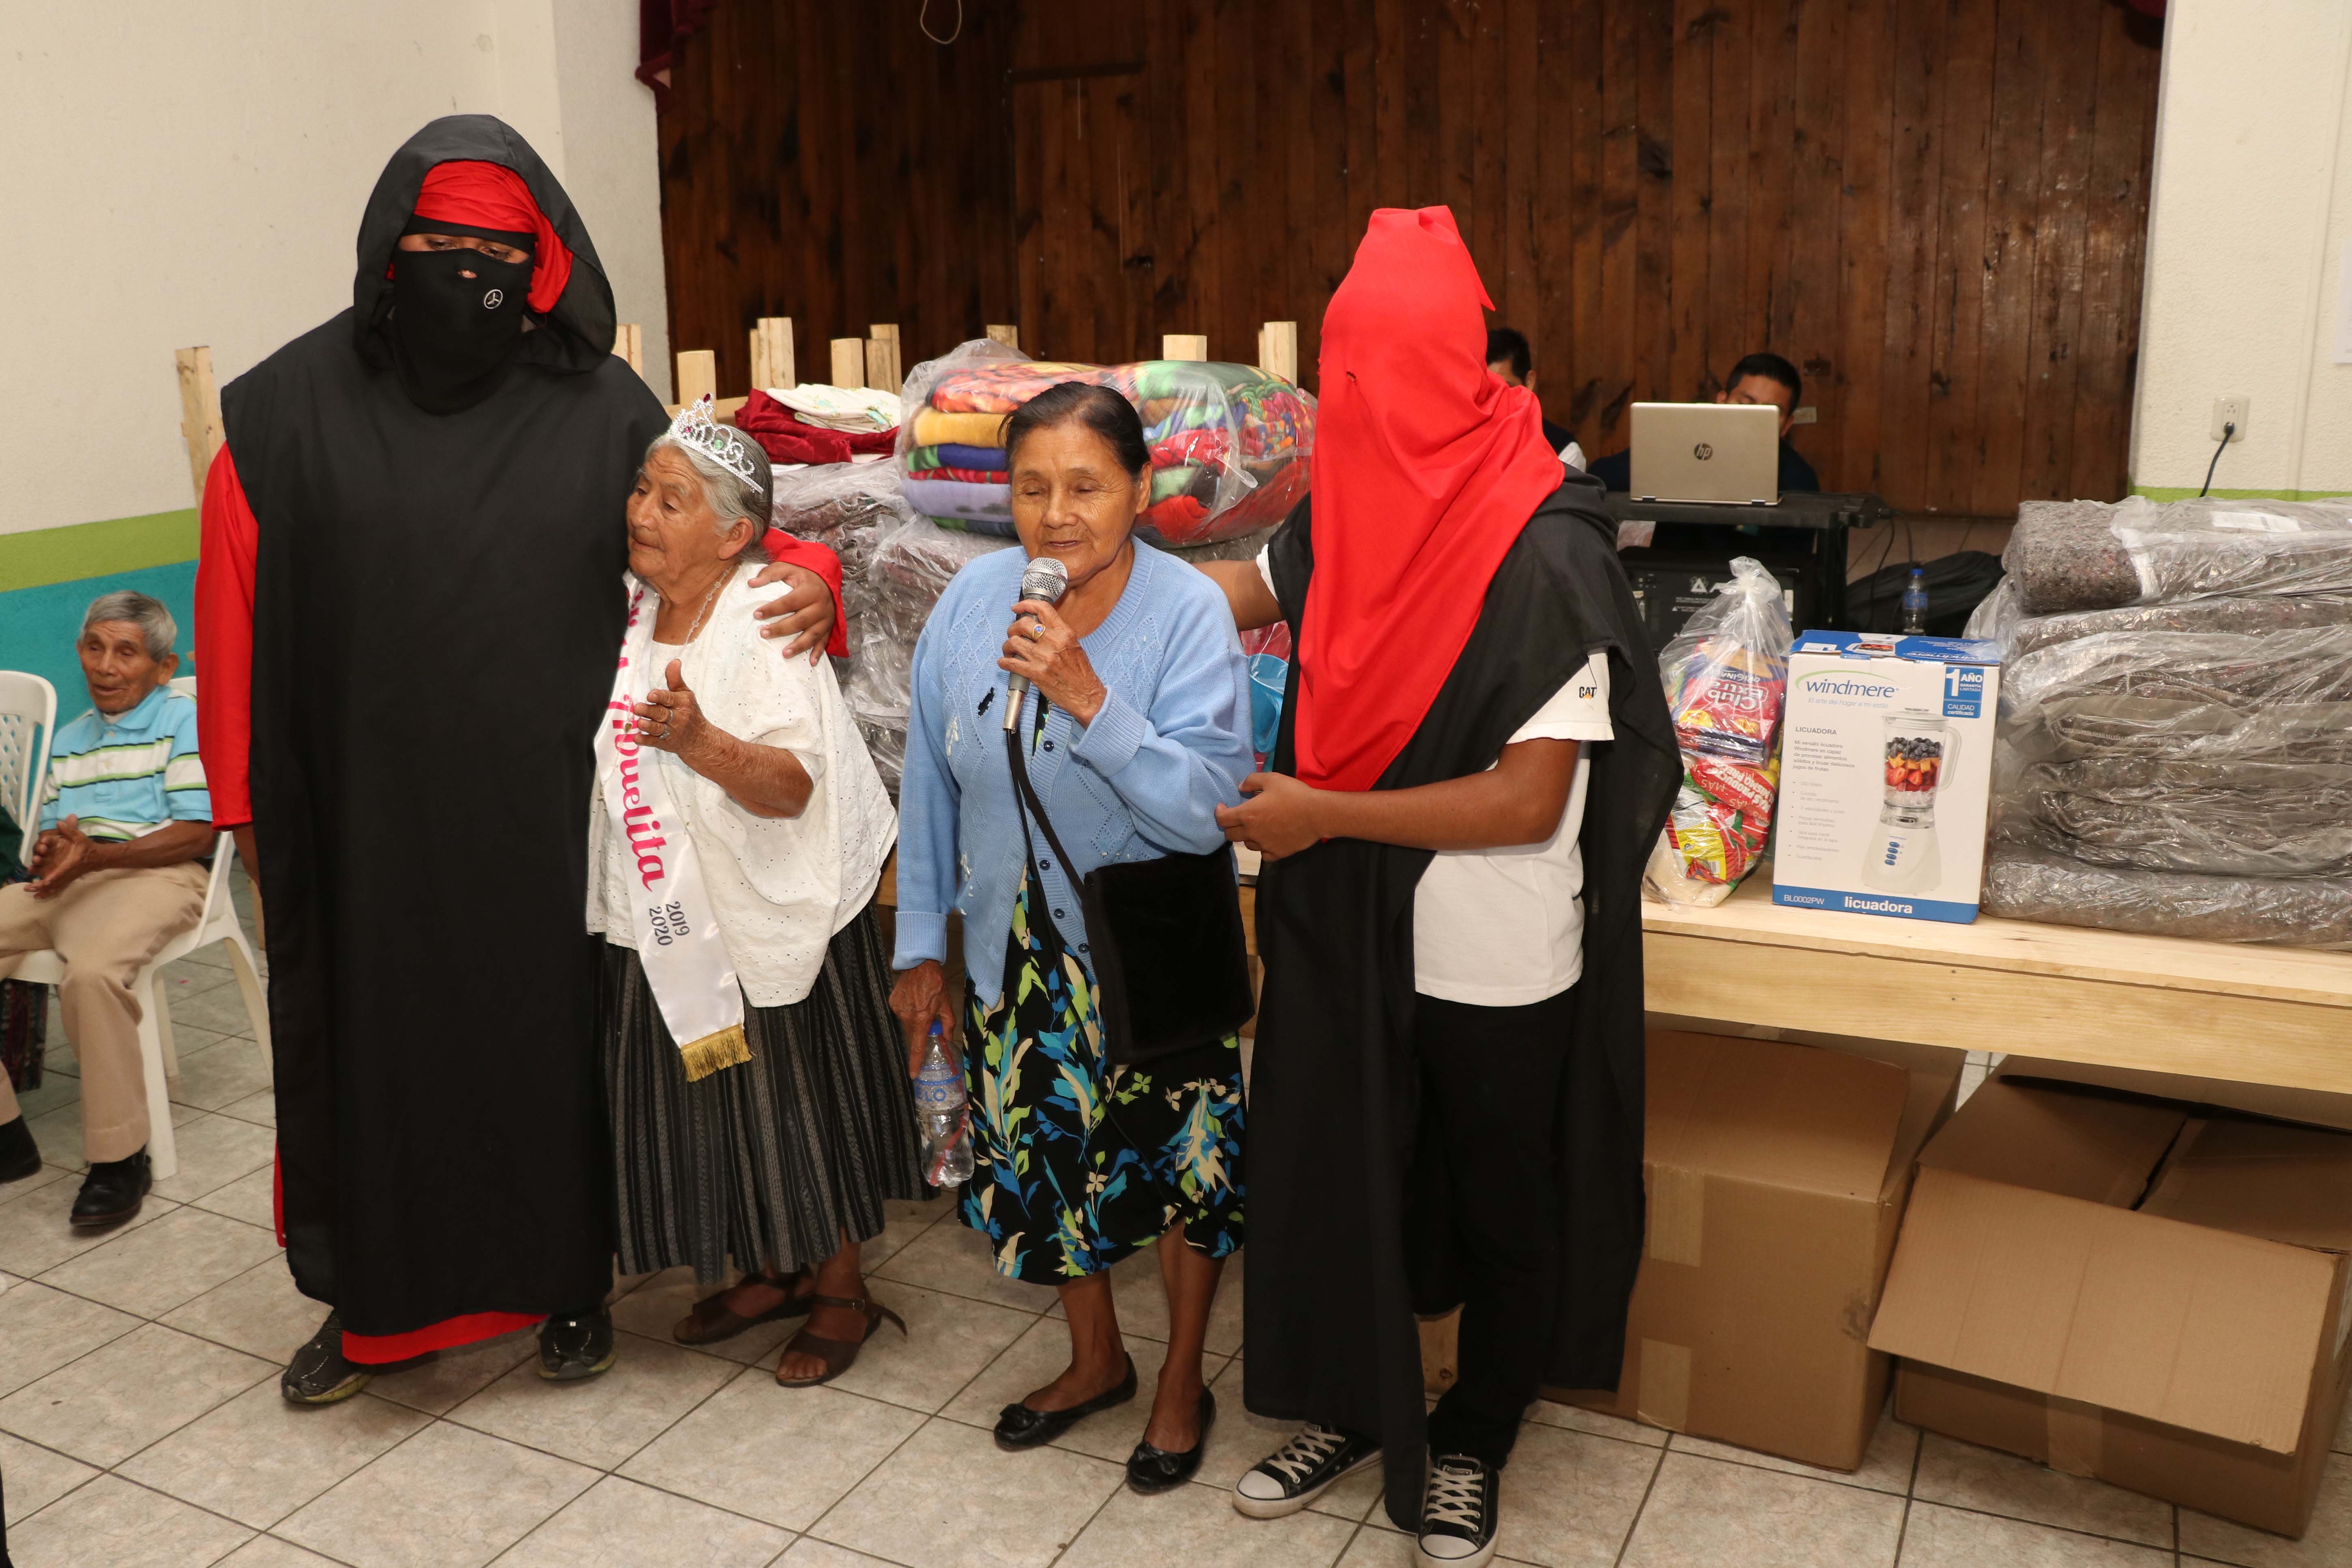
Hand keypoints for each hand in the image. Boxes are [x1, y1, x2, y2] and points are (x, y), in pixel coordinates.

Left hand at [28, 816, 101, 898]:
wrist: (98, 858)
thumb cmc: (87, 847)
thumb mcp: (79, 837)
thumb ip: (69, 830)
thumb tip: (59, 822)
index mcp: (71, 864)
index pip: (61, 872)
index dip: (52, 878)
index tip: (43, 882)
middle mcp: (68, 873)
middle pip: (54, 883)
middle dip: (41, 886)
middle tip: (28, 888)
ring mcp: (68, 877)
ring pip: (54, 887)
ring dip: (43, 892)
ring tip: (33, 895)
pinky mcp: (67, 879)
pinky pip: (56, 888)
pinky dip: (48, 893)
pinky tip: (39, 897)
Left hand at [632, 659, 713, 760]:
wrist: (699, 739)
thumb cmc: (690, 713)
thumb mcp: (685, 694)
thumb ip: (675, 679)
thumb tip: (674, 662)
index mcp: (682, 703)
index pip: (670, 699)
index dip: (660, 697)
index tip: (651, 695)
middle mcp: (677, 718)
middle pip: (662, 714)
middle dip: (650, 711)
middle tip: (638, 708)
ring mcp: (671, 732)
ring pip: (658, 728)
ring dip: (648, 726)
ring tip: (639, 722)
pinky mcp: (665, 743)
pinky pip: (654, 742)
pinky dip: (645, 741)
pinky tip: (637, 738)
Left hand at [749, 561, 837, 664]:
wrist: (826, 578)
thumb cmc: (803, 574)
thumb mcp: (787, 568)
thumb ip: (770, 574)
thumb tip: (751, 583)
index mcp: (810, 590)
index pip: (789, 602)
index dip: (773, 609)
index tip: (756, 614)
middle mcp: (821, 605)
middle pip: (800, 620)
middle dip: (781, 629)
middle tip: (764, 634)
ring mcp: (826, 618)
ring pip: (813, 634)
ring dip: (799, 646)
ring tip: (784, 654)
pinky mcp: (829, 627)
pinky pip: (824, 641)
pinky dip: (818, 652)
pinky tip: (810, 663)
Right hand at [890, 960, 957, 1074]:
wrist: (919, 964)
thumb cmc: (936, 984)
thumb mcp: (947, 1004)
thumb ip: (948, 1024)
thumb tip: (947, 1038)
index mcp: (921, 1020)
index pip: (917, 1047)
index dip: (915, 1062)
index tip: (913, 1075)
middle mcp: (907, 1017)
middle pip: (912, 1036)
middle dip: (919, 1035)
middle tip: (927, 1024)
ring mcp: (898, 1010)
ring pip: (906, 1025)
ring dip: (914, 1022)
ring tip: (921, 1007)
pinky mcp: (892, 1003)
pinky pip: (901, 1014)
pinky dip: (908, 1012)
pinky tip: (914, 1001)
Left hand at [999, 600, 1107, 724]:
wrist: (1085, 695)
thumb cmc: (1081, 673)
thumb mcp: (1074, 645)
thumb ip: (1057, 633)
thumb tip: (1037, 626)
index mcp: (1064, 633)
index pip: (1043, 609)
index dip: (1025, 605)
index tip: (1016, 607)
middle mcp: (1053, 642)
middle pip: (1023, 624)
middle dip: (1012, 628)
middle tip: (1012, 634)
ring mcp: (1043, 658)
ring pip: (1014, 642)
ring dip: (1007, 646)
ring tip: (1008, 650)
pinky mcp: (1035, 673)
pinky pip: (1011, 663)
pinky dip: (1004, 662)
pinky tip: (1004, 662)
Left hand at [1214, 772, 1325, 860]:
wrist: (1317, 814)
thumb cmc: (1294, 794)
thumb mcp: (1272, 779)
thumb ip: (1252, 781)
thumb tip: (1240, 787)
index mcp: (1247, 814)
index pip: (1222, 819)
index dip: (1219, 813)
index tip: (1222, 807)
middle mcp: (1252, 833)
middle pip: (1230, 835)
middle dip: (1230, 826)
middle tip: (1237, 818)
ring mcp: (1264, 845)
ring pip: (1247, 844)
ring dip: (1248, 836)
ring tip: (1257, 827)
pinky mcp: (1277, 854)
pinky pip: (1264, 854)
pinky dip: (1263, 847)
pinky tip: (1269, 839)